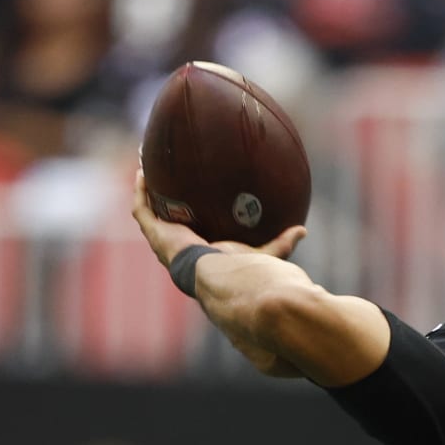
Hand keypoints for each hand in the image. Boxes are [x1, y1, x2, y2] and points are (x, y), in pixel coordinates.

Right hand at [131, 170, 304, 269]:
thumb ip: (281, 243)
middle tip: (164, 181)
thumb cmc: (243, 271)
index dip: (188, 221)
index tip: (190, 203)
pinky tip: (143, 171)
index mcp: (200, 254)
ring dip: (147, 192)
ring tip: (146, 168)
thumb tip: (302, 230)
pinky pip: (142, 209)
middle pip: (165, 222)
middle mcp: (178, 247)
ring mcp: (163, 241)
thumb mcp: (263, 253)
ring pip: (150, 213)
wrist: (222, 277)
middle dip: (163, 204)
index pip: (191, 236)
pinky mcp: (155, 234)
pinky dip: (141, 190)